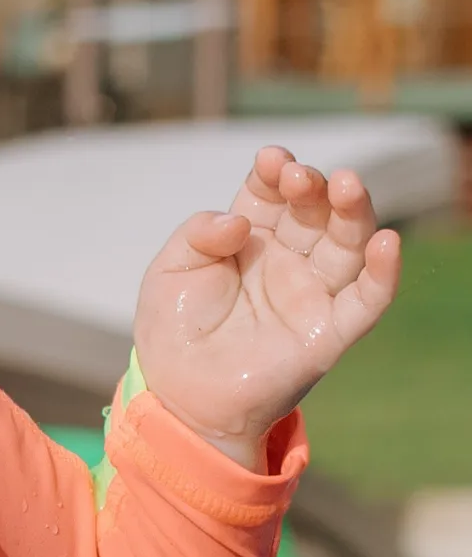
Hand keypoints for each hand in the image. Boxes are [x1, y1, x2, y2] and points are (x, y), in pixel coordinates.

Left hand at [138, 147, 400, 464]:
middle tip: (300, 176)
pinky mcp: (329, 332)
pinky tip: (387, 243)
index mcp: (250, 240)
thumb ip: (197, 236)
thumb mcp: (169, 272)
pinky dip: (384, 273)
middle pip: (314, 212)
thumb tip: (237, 220)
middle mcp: (288, 260)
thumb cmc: (173, 331)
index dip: (275, 174)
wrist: (179, 396)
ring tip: (347, 184)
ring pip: (347, 244)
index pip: (272, 195)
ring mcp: (312, 293)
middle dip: (312, 187)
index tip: (271, 160)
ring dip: (353, 212)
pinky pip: (368, 300)